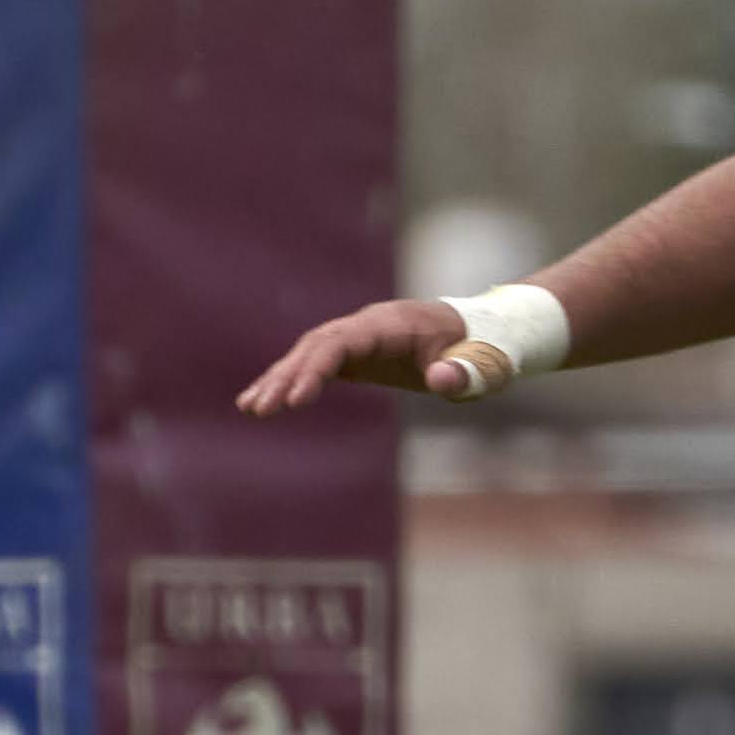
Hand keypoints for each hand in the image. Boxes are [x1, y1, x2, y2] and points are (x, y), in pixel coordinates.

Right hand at [238, 298, 491, 415]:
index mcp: (392, 326)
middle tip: (260, 410)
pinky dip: (289, 380)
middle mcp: (367, 325)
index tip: (294, 400)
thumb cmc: (482, 350)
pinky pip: (315, 362)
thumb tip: (441, 380)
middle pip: (316, 345)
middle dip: (286, 376)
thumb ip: (466, 372)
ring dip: (279, 378)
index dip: (316, 368)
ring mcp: (358, 336)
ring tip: (249, 408)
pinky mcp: (355, 352)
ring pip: (309, 352)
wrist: (482, 333)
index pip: (343, 342)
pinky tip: (262, 401)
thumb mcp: (484, 365)